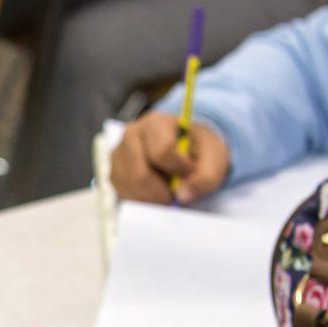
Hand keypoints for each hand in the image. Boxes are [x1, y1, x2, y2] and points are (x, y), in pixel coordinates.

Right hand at [110, 109, 231, 205]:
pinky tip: (155, 194)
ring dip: (152, 200)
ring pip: (130, 189)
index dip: (179, 169)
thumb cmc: (197, 149)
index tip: (189, 171)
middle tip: (177, 195)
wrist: (184, 148)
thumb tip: (182, 197)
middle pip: (140, 175)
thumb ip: (206, 176)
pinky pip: (124, 196)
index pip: (162, 151)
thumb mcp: (213, 157)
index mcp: (156, 124)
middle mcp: (130, 136)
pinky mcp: (114, 174)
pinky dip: (142, 202)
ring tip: (167, 192)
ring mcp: (118, 156)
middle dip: (162, 194)